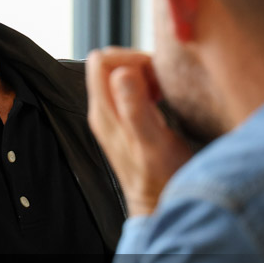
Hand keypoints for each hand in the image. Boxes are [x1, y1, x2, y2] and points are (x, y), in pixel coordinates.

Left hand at [86, 48, 193, 216]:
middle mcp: (102, 111)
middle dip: (136, 63)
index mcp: (104, 112)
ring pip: (118, 75)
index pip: (102, 59)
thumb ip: (135, 107)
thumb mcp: (152, 142)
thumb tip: (123, 72)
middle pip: (108, 64)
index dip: (130, 57)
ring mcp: (111, 117)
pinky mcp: (122, 122)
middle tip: (159, 84)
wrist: (159, 205)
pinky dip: (145, 87)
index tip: (154, 75)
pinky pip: (128, 89)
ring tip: (161, 94)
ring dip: (142, 75)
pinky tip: (160, 102)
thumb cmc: (161, 178)